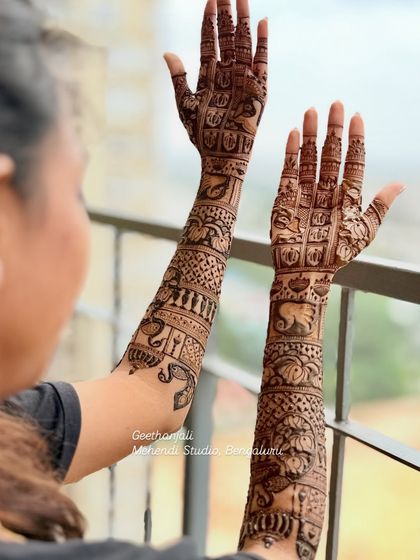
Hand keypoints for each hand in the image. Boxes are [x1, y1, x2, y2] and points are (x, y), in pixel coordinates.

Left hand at [164, 0, 267, 173]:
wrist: (219, 156)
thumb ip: (179, 77)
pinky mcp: (257, 91)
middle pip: (227, 38)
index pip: (209, 41)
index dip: (209, 21)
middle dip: (227, 14)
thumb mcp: (185, 104)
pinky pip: (261, 63)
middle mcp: (227, 74)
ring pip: (243, 44)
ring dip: (243, 22)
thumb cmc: (201, 135)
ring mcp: (243, 80)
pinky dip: (262, 44)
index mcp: (209, 76)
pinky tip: (262, 23)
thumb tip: (167, 52)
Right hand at [271, 101, 403, 283]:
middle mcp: (326, 191)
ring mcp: (305, 193)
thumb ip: (379, 206)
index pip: (353, 162)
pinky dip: (291, 154)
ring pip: (310, 158)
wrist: (306, 272)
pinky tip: (295, 134)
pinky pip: (289, 172)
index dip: (355, 140)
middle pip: (331, 155)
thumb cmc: (336, 254)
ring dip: (312, 136)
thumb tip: (401, 183)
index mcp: (347, 197)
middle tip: (336, 104)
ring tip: (313, 111)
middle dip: (334, 130)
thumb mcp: (364, 231)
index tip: (357, 117)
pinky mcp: (284, 198)